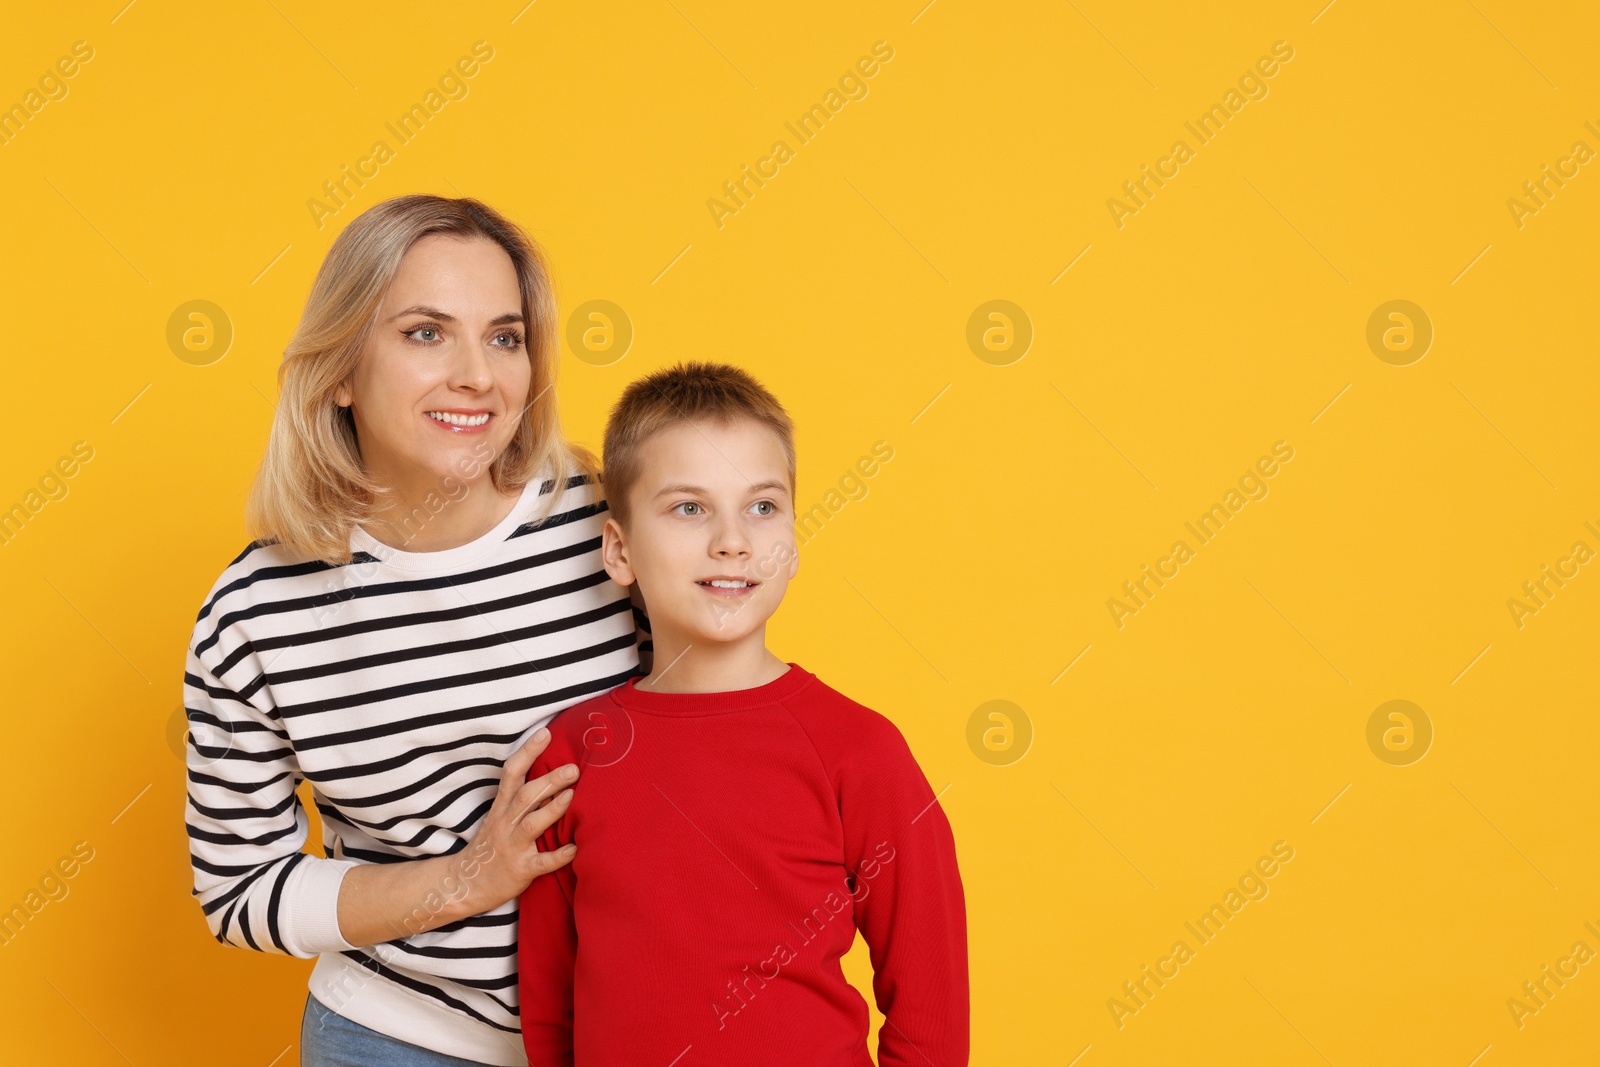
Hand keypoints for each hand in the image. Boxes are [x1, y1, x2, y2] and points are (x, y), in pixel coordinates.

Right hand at [455, 728, 577, 912]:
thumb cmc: (491, 845)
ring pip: (532, 825)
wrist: (466, 884)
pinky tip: (576, 848)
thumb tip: (553, 774)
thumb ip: (520, 797)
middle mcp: (505, 824)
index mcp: (501, 807)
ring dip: (552, 810)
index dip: (527, 752)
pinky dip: (559, 856)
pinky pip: (541, 863)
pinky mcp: (521, 870)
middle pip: (526, 796)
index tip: (545, 733)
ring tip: (572, 796)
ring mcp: (512, 847)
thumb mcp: (499, 816)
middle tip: (573, 768)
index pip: (512, 773)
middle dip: (549, 780)